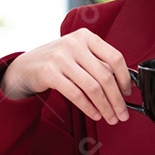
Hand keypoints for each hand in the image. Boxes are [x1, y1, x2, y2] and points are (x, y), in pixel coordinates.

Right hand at [0, 28, 132, 123]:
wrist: (26, 65)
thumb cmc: (60, 61)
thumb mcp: (81, 54)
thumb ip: (101, 64)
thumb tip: (127, 85)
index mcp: (86, 36)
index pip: (115, 58)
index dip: (125, 78)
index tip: (128, 93)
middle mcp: (74, 44)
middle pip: (105, 76)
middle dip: (117, 99)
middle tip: (123, 114)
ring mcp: (60, 58)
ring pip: (92, 88)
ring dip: (105, 107)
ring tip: (111, 118)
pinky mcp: (49, 73)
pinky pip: (76, 95)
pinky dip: (89, 108)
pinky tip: (95, 115)